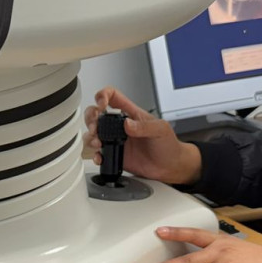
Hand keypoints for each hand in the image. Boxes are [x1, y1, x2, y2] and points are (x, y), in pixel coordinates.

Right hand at [84, 87, 201, 184]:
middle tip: (95, 126)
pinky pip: (99, 153)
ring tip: (98, 143)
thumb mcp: (160, 129)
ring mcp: (116, 140)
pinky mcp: (114, 155)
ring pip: (93, 133)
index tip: (101, 104)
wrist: (170, 167)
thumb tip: (128, 124)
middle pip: (96, 113)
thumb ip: (144, 126)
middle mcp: (120, 126)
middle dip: (91, 117)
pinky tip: (101, 156)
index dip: (103, 95)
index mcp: (131, 114)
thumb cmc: (168, 145)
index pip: (113, 96)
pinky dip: (95, 155)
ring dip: (90, 137)